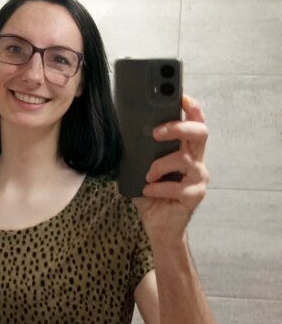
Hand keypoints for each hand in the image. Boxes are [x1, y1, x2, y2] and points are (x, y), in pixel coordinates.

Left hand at [133, 94, 208, 241]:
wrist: (158, 226)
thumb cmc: (151, 193)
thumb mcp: (141, 167)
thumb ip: (139, 150)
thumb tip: (122, 130)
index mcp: (184, 149)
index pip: (195, 122)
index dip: (192, 108)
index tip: (181, 97)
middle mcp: (196, 160)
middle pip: (200, 132)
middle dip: (179, 127)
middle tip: (156, 131)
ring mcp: (198, 178)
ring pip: (184, 160)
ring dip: (160, 165)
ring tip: (147, 175)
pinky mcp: (195, 195)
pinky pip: (178, 187)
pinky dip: (158, 187)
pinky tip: (148, 190)